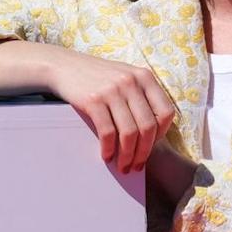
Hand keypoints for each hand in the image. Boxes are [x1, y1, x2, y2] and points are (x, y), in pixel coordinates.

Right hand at [41, 48, 177, 174]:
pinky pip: (107, 132)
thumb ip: (142, 96)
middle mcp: (131, 82)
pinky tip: (107, 156)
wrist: (65, 66)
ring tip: (123, 166)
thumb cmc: (98, 76)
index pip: (166, 112)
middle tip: (137, 166)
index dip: (162, 133)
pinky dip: (109, 149)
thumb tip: (152, 134)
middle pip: (148, 126)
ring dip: (127, 155)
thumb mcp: (125, 76)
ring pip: (129, 132)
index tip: (152, 145)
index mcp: (144, 77)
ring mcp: (112, 90)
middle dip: (144, 152)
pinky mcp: (93, 100)